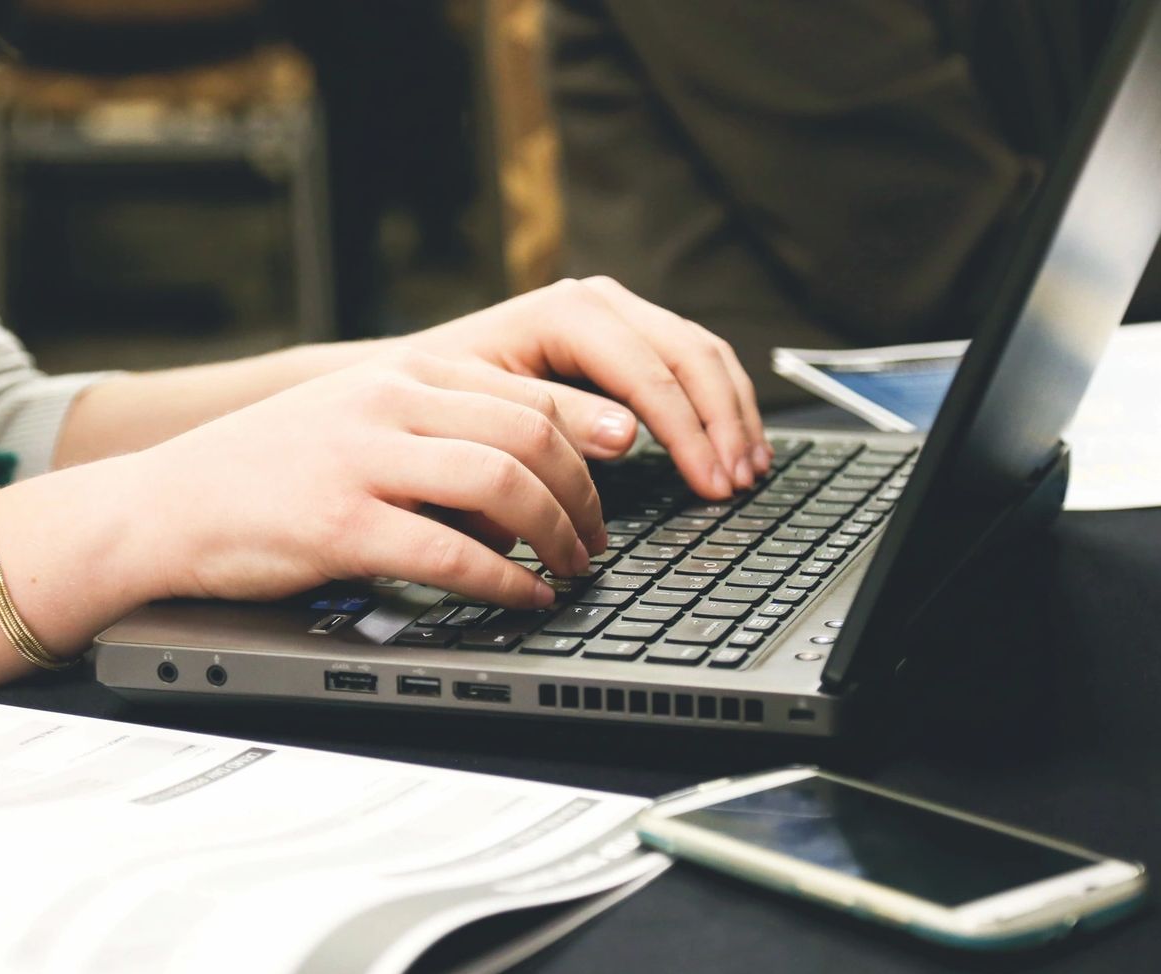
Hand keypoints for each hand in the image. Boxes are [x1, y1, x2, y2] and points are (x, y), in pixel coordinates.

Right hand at [128, 349, 608, 608]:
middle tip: (598, 539)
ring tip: (572, 569)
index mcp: (399, 374)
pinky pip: (450, 552)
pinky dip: (504, 579)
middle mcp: (387, 402)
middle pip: (529, 434)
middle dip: (584, 493)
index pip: (525, 392)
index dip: (588, 436)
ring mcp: (362, 459)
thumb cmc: (265, 473)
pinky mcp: (339, 523)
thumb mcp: (354, 421)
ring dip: (556, 533)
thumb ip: (432, 432)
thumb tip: (524, 480)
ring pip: (502, 482)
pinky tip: (524, 597)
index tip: (622, 470)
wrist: (163, 505)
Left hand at [400, 276, 769, 498]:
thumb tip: (628, 436)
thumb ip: (557, 421)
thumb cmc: (439, 400)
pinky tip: (733, 444)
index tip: (712, 483)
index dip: (689, 433)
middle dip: (722, 423)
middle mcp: (599, 302)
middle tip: (738, 484)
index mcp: (566, 313)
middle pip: (690, 355)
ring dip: (733, 414)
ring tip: (749, 471)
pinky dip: (720, 404)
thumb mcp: (488, 412)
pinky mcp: (625, 336)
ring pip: (702, 354)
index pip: (650, 372)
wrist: (411, 379)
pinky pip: (692, 362)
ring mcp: (617, 314)